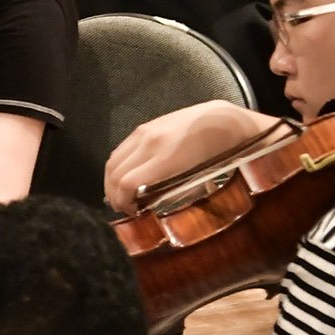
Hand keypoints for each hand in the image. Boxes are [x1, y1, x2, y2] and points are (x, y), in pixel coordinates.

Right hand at [103, 98, 283, 212]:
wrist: (223, 120)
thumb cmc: (219, 153)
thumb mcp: (199, 178)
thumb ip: (171, 190)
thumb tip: (148, 205)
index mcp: (165, 158)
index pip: (127, 183)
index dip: (123, 201)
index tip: (131, 213)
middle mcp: (148, 142)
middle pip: (115, 172)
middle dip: (113, 194)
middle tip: (122, 209)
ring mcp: (144, 132)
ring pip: (113, 159)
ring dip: (110, 180)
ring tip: (119, 194)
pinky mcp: (144, 127)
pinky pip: (121, 149)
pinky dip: (117, 166)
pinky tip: (125, 175)